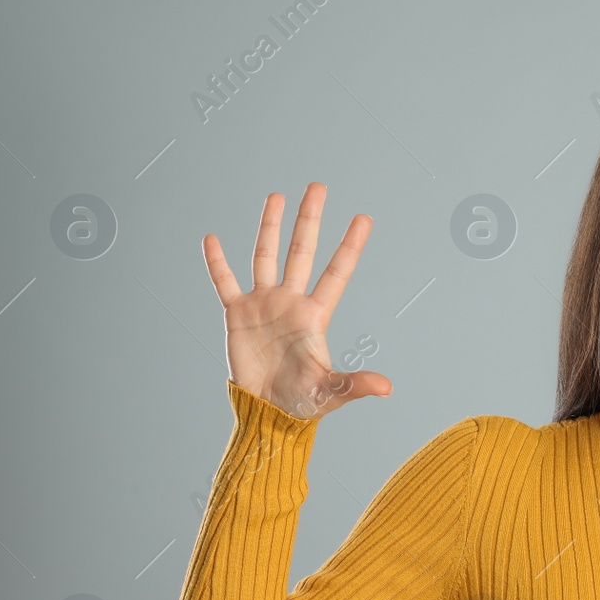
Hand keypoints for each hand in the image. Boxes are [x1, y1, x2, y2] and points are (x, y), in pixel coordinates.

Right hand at [202, 182, 390, 419]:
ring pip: (266, 256)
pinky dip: (217, 263)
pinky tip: (212, 239)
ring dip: (269, 226)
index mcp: (315, 315)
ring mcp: (263, 305)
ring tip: (276, 195)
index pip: (337, 272)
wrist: (267, 412)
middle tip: (318, 186)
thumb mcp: (330, 392)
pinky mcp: (237, 315)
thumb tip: (387, 388)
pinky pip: (224, 283)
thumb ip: (354, 384)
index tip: (364, 218)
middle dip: (310, 220)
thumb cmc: (302, 403)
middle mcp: (290, 302)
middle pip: (302, 251)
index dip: (350, 245)